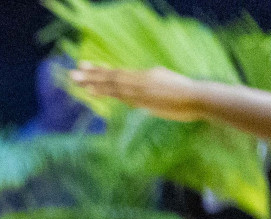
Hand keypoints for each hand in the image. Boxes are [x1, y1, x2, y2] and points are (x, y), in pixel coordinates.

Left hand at [69, 64, 202, 121]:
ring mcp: (140, 88)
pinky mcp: (141, 98)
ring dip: (92, 82)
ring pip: (111, 84)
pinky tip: (91, 91)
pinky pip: (118, 94)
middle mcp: (140, 80)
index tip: (87, 67)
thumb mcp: (165, 86)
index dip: (101, 71)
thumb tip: (137, 98)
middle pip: (111, 77)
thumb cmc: (186, 94)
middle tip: (72, 73)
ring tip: (75, 79)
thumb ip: (150, 88)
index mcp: (146, 76)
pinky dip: (104, 91)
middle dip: (91, 75)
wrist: (198, 98)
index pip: (118, 74)